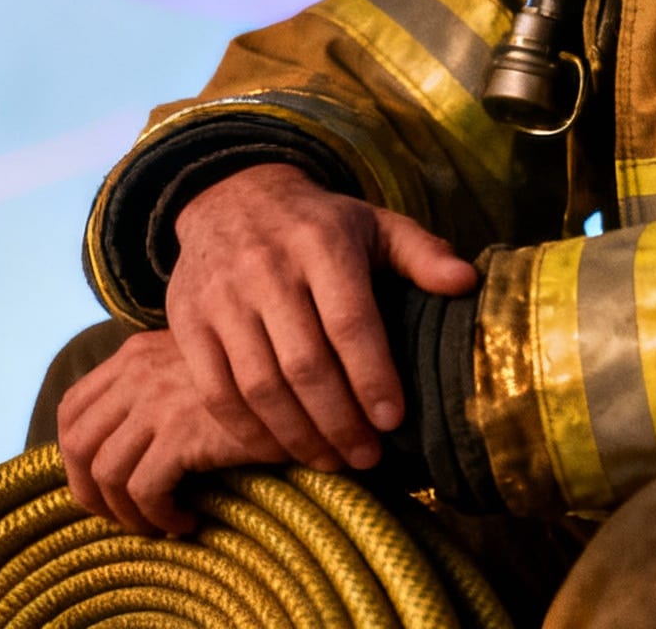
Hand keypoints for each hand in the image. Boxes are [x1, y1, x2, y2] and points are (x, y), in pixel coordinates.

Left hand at [58, 329, 286, 535]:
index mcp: (134, 355)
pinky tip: (187, 521)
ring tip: (158, 525)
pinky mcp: (183, 432)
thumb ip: (155, 389)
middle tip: (123, 519)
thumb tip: (119, 449)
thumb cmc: (258, 385)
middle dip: (89, 494)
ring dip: (126, 514)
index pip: (72, 408)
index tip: (103, 490)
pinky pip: (143, 489)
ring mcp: (157, 400)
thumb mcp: (195, 370)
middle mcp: (137, 372)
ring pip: (105, 473)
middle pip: (76, 444)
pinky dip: (157, 516)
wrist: (308, 381)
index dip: (76, 459)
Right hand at [166, 163, 476, 475]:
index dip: (372, 377)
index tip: (394, 420)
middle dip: (340, 421)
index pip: (349, 320)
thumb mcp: (373, 225)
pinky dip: (248, 431)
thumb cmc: (317, 224)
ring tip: (332, 460)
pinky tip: (281, 449)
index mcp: (320, 243)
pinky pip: (216, 391)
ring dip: (298, 435)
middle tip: (368, 457)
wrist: (227, 195)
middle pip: (303, 363)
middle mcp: (265, 268)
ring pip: (259, 385)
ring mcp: (220, 296)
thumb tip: (469, 283)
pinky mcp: (186, 320)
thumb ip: (422, 255)